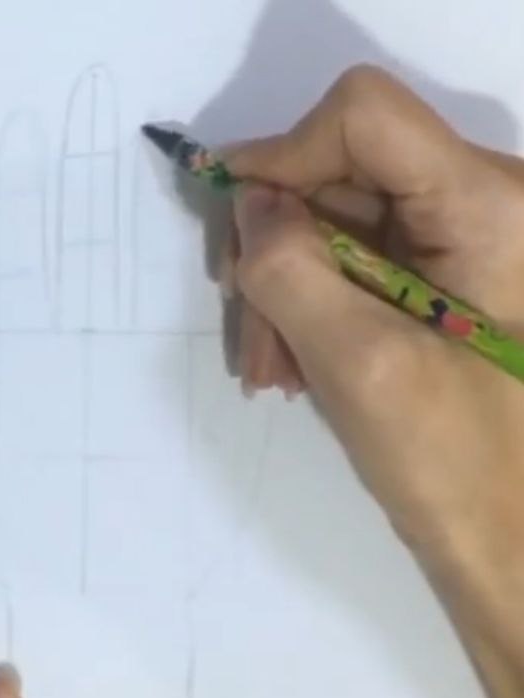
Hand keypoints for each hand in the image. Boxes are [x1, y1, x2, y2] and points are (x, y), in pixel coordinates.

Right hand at [221, 64, 523, 697]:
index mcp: (491, 207)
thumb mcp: (361, 366)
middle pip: (340, 168)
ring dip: (282, 286)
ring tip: (270, 369)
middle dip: (275, 246)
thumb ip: (292, 271)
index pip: (362, 117)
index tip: (233, 231)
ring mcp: (465, 240)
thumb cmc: (462, 468)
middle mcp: (484, 203)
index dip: (283, 157)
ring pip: (333, 216)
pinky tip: (293, 363)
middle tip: (251, 333)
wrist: (517, 549)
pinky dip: (307, 302)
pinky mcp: (445, 274)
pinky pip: (351, 256)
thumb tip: (248, 206)